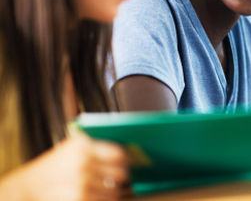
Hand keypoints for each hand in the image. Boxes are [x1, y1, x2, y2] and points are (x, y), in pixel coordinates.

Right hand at [1, 132, 128, 200]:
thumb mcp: (73, 147)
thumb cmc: (56, 165)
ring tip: (106, 188)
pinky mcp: (79, 200)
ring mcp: (81, 184)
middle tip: (121, 177)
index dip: (126, 159)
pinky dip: (105, 200)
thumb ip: (98, 147)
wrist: (30, 186)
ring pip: (115, 191)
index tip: (127, 162)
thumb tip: (128, 152)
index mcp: (83, 147)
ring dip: (114, 191)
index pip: (119, 154)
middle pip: (121, 174)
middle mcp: (83, 164)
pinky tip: (98, 195)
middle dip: (123, 177)